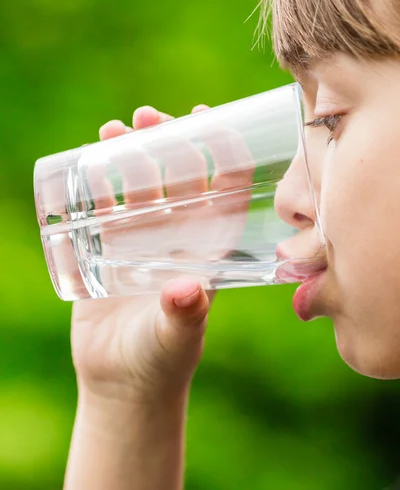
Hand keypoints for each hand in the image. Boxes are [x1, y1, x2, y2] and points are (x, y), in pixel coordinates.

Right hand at [70, 104, 252, 401]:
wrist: (122, 380)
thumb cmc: (163, 359)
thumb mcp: (177, 335)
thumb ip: (184, 314)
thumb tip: (187, 290)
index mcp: (207, 246)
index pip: (222, 190)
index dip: (220, 152)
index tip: (206, 119)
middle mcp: (178, 235)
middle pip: (177, 175)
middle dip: (165, 140)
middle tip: (146, 116)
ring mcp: (142, 238)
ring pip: (138, 182)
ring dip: (128, 152)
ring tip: (111, 129)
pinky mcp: (108, 247)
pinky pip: (103, 204)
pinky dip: (96, 181)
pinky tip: (85, 159)